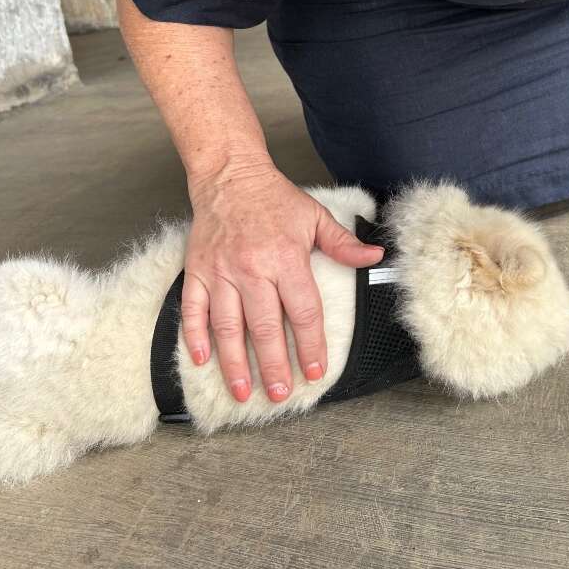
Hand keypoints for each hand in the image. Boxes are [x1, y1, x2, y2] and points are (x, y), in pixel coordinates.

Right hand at [181, 159, 383, 402]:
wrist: (229, 174)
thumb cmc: (274, 198)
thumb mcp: (315, 216)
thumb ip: (343, 244)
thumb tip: (376, 258)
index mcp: (284, 259)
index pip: (302, 312)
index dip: (311, 345)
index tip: (315, 371)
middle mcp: (251, 269)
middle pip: (264, 328)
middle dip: (273, 365)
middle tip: (279, 394)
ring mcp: (220, 272)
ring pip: (227, 326)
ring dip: (234, 362)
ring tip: (242, 391)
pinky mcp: (196, 270)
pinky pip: (192, 309)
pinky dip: (195, 336)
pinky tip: (201, 360)